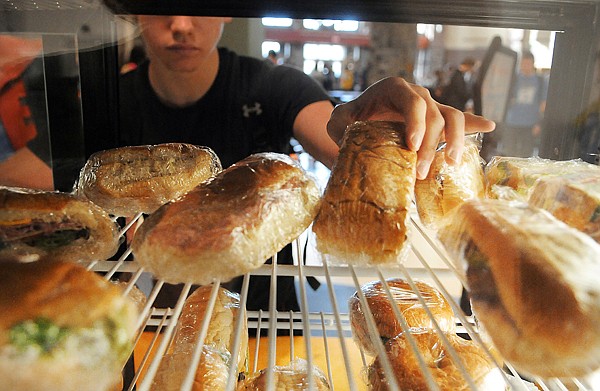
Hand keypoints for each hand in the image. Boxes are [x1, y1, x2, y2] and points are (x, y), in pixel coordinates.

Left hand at [326, 77, 495, 178]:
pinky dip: (475, 123)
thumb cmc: (352, 118)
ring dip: (456, 141)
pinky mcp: (439, 119)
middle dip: (430, 145)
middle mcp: (418, 93)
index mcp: (395, 88)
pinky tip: (489, 127)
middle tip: (420, 172)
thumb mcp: (339, 120)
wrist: (362, 116)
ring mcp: (432, 106)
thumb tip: (345, 137)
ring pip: (453, 117)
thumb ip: (339, 124)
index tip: (412, 146)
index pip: (412, 102)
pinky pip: (460, 119)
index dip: (416, 123)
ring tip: (451, 164)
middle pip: (434, 115)